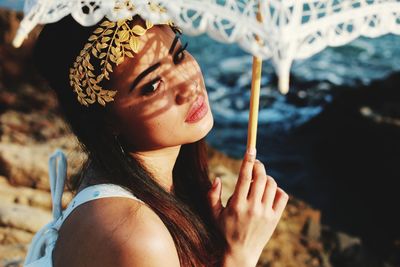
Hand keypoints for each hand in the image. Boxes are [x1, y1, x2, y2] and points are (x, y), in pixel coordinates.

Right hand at [208, 149, 288, 266]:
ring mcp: (265, 213)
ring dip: (267, 177)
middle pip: (261, 177)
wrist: (241, 253)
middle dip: (258, 166)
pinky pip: (282, 197)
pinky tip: (269, 192)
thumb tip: (218, 178)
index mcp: (236, 205)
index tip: (250, 149)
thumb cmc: (224, 231)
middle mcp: (252, 208)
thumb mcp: (213, 214)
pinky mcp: (275, 218)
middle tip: (255, 163)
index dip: (248, 160)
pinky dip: (277, 190)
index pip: (244, 177)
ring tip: (260, 180)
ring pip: (272, 185)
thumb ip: (212, 195)